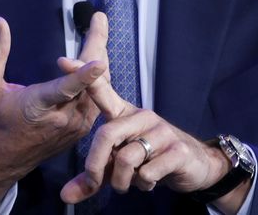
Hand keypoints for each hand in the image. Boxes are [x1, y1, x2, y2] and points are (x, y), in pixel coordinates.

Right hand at [0, 17, 106, 212]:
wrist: (1, 161)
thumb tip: (1, 22)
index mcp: (37, 107)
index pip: (65, 89)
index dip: (83, 76)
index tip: (99, 61)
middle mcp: (63, 118)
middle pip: (89, 81)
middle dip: (96, 46)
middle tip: (99, 19)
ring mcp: (75, 126)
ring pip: (98, 88)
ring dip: (99, 58)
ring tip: (98, 31)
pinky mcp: (81, 129)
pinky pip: (96, 99)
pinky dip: (97, 77)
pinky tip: (97, 57)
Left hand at [57, 16, 248, 213]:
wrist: (195, 165)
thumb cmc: (149, 160)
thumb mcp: (118, 166)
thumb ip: (92, 178)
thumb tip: (64, 196)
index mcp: (124, 114)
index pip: (102, 91)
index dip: (84, 75)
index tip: (62, 61)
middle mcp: (142, 116)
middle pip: (107, 135)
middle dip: (95, 166)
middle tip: (95, 183)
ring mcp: (161, 131)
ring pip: (126, 159)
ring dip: (122, 181)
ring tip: (131, 182)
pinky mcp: (177, 150)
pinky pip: (147, 173)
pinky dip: (143, 185)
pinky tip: (150, 181)